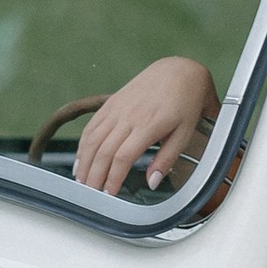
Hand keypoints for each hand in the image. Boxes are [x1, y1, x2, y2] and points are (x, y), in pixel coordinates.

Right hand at [72, 58, 216, 195]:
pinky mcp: (111, 104)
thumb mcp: (185, 133)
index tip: (109, 195)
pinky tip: (81, 160)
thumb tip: (152, 182)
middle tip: (91, 196)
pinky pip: (91, 126)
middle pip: (103, 151)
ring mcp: (117, 108)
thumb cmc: (185, 104)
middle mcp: (128, 116)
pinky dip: (82, 145)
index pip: (123, 157)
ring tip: (82, 182)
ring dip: (84, 163)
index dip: (113, 179)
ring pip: (92, 139)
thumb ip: (166, 159)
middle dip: (94, 176)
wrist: (178, 71)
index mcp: (148, 125)